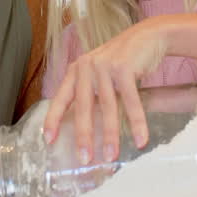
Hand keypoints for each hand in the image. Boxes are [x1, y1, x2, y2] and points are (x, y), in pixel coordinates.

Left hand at [43, 14, 196, 164]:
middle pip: (83, 107)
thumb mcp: (99, 73)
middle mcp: (87, 67)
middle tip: (84, 160)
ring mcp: (105, 66)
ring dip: (110, 135)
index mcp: (76, 71)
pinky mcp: (125, 68)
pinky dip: (137, 122)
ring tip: (111, 156)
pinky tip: (141, 140)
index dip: (53, 120)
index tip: (48, 141)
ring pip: (107, 107)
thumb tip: (82, 128)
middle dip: (83, 136)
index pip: (60, 99)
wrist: (147, 36)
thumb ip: (89, 92)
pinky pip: (130, 101)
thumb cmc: (122, 61)